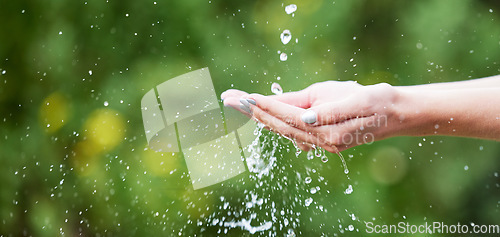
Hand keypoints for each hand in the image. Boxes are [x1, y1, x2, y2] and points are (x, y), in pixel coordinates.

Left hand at [222, 81, 402, 152]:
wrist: (393, 114)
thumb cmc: (372, 100)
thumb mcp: (349, 96)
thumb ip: (325, 109)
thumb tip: (304, 118)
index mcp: (328, 128)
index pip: (288, 116)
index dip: (265, 106)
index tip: (243, 97)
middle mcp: (322, 141)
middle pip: (280, 125)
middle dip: (254, 111)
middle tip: (230, 99)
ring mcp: (322, 144)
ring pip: (285, 130)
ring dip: (261, 117)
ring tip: (239, 105)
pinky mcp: (323, 141)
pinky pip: (294, 133)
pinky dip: (276, 124)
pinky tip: (262, 117)